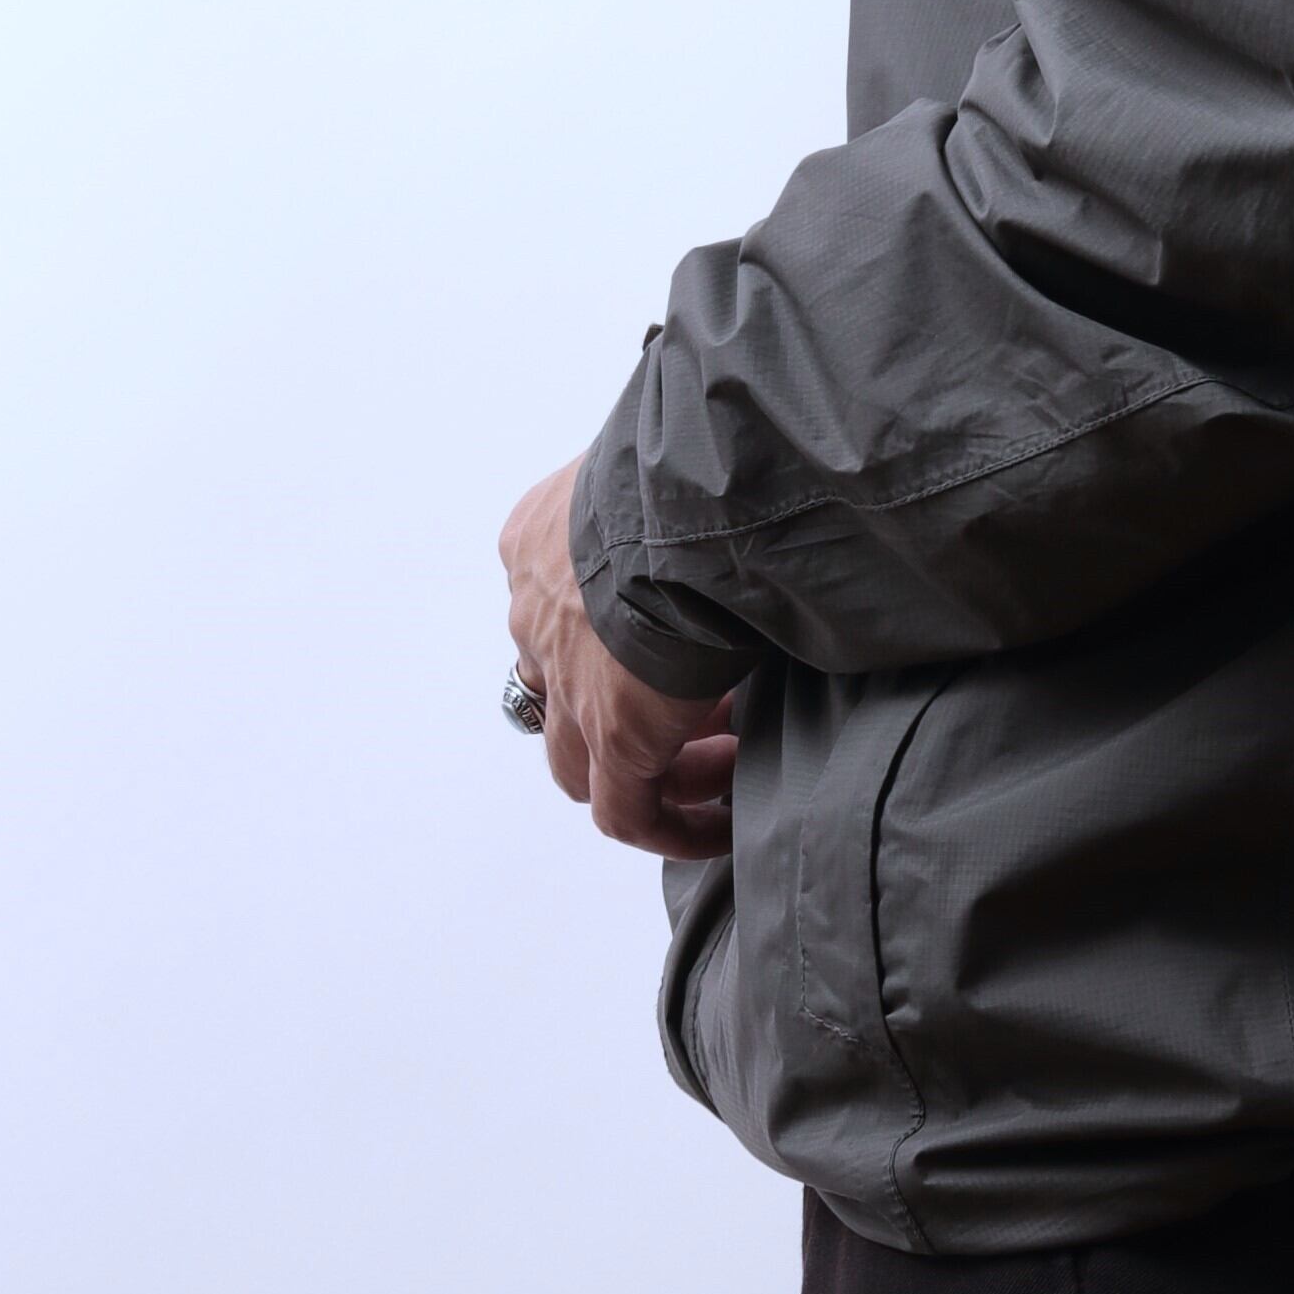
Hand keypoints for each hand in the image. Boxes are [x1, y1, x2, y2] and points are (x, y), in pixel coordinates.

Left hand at [498, 459, 741, 858]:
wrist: (691, 498)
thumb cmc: (702, 463)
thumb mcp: (675, 471)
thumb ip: (690, 499)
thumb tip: (757, 502)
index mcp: (542, 539)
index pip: (560, 608)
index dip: (618, 643)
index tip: (680, 648)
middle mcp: (537, 610)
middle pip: (557, 691)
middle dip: (621, 711)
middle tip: (702, 714)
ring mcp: (566, 678)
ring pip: (582, 760)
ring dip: (648, 769)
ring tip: (724, 768)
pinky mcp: (611, 734)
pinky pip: (627, 813)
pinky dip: (672, 827)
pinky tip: (719, 829)